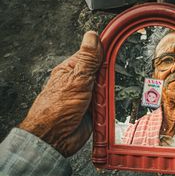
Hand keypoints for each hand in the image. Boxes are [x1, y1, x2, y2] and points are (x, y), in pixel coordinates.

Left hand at [19, 31, 101, 156]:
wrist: (56, 138)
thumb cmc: (56, 110)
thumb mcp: (76, 79)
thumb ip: (87, 59)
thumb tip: (92, 36)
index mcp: (72, 69)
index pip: (93, 53)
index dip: (105, 50)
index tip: (117, 46)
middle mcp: (81, 81)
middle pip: (104, 72)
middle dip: (108, 78)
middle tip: (102, 85)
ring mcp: (89, 96)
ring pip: (108, 88)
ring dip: (108, 94)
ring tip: (101, 100)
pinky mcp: (95, 109)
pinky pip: (108, 104)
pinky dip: (109, 106)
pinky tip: (105, 108)